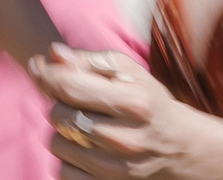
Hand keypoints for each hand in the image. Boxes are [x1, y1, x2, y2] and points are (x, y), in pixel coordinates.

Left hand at [29, 45, 222, 178]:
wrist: (183, 148)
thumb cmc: (149, 103)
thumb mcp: (129, 73)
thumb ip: (88, 60)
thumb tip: (53, 54)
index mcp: (133, 104)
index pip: (67, 86)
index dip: (45, 74)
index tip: (39, 67)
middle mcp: (125, 138)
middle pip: (58, 114)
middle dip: (58, 103)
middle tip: (74, 101)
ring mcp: (118, 169)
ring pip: (56, 143)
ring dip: (61, 132)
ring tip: (82, 125)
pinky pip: (63, 171)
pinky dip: (67, 159)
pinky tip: (84, 148)